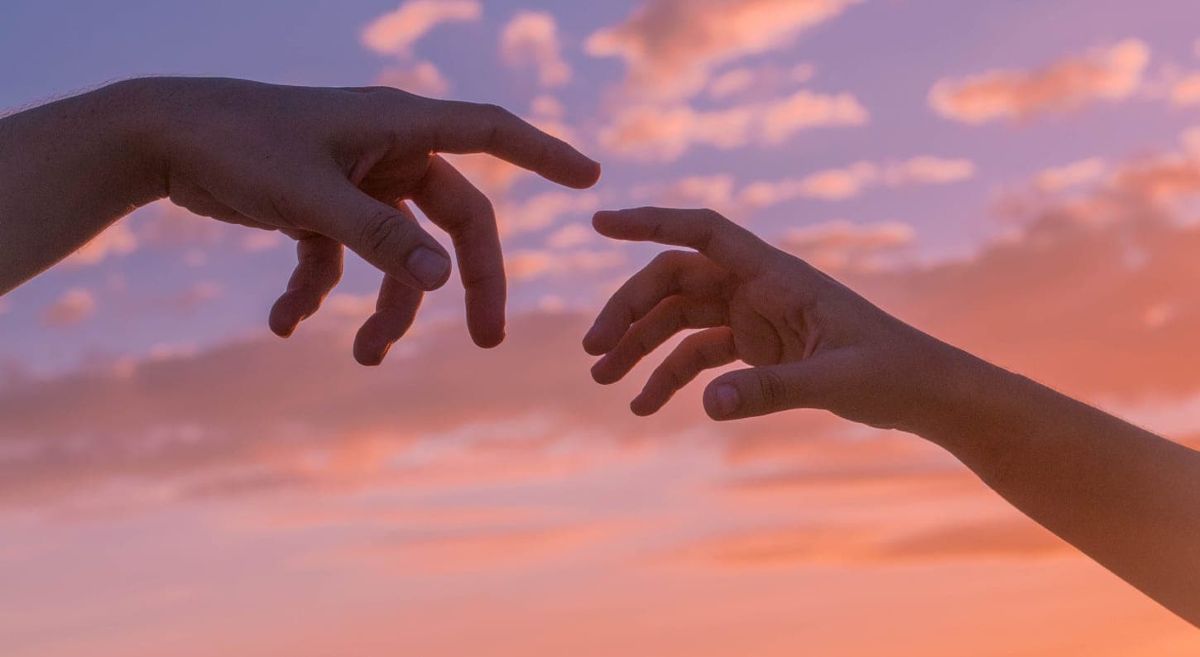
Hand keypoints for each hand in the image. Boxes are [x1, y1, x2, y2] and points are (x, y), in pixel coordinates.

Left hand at [135, 77, 599, 363]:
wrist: (159, 137)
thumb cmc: (236, 145)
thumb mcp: (311, 195)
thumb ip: (379, 238)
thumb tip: (444, 280)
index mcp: (399, 126)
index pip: (492, 133)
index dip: (545, 154)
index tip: (591, 178)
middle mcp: (388, 152)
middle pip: (455, 220)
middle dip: (468, 282)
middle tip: (487, 339)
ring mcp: (356, 181)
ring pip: (399, 253)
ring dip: (387, 308)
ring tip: (363, 357)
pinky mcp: (319, 206)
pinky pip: (340, 260)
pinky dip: (318, 294)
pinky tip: (283, 323)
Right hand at [583, 208, 959, 428]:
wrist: (924, 393)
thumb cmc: (893, 372)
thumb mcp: (836, 381)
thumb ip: (771, 391)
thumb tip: (706, 404)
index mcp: (778, 273)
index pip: (703, 231)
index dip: (650, 222)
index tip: (600, 222)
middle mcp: (759, 287)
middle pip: (676, 281)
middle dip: (630, 311)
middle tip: (593, 352)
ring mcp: (755, 317)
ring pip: (679, 320)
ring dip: (639, 346)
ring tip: (602, 380)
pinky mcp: (758, 349)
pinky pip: (699, 356)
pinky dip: (669, 379)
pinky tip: (644, 407)